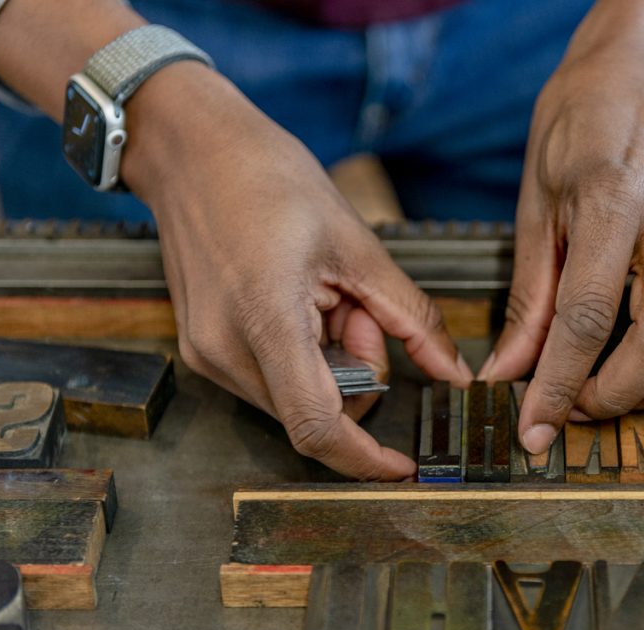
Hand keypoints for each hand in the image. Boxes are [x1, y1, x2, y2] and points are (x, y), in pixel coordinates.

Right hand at [123, 64, 471, 478]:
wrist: (190, 150)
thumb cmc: (270, 179)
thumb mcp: (358, 244)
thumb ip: (411, 318)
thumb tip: (453, 373)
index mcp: (266, 320)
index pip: (317, 426)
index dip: (366, 458)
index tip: (403, 465)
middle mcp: (225, 351)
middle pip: (315, 411)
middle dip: (359, 376)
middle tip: (361, 311)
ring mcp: (206, 354)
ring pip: (295, 397)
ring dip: (332, 364)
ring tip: (328, 296)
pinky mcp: (202, 349)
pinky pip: (271, 378)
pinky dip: (304, 355)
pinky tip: (303, 302)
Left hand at [479, 1, 643, 454]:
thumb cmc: (582, 117)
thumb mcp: (535, 199)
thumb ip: (529, 292)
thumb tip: (510, 366)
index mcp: (611, 200)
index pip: (587, 315)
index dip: (558, 382)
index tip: (535, 425)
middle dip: (615, 393)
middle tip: (574, 408)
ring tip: (615, 395)